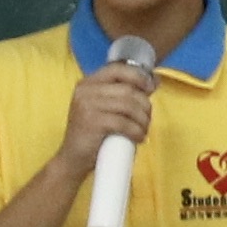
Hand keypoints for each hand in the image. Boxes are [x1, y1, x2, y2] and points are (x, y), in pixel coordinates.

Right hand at [51, 56, 159, 184]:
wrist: (73, 158)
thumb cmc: (93, 133)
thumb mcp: (104, 108)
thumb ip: (122, 94)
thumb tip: (153, 81)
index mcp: (87, 83)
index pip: (117, 69)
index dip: (139, 76)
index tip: (151, 88)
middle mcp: (85, 90)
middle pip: (128, 90)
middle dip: (145, 105)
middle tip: (146, 119)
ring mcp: (86, 105)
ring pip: (129, 106)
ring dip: (143, 120)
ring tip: (143, 130)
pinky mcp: (92, 122)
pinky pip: (124, 123)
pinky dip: (137, 131)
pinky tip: (138, 138)